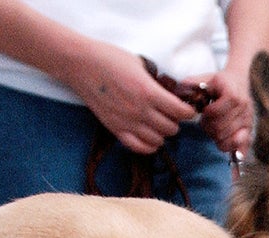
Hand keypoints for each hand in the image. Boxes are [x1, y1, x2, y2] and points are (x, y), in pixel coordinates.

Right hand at [67, 43, 196, 153]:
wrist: (81, 64)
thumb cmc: (111, 59)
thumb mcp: (141, 65)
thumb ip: (157, 83)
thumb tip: (172, 93)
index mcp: (149, 92)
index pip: (181, 112)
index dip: (188, 111)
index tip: (186, 108)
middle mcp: (140, 111)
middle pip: (172, 129)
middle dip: (175, 121)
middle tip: (171, 114)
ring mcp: (127, 123)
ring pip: (158, 141)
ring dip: (162, 133)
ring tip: (158, 123)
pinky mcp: (115, 129)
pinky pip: (139, 148)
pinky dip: (148, 145)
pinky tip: (149, 136)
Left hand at [192, 68, 252, 153]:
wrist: (238, 81)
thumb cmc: (218, 82)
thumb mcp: (205, 78)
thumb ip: (191, 83)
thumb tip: (180, 92)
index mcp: (232, 93)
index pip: (215, 113)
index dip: (206, 114)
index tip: (204, 111)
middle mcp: (243, 107)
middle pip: (219, 128)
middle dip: (208, 127)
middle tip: (206, 121)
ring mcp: (248, 120)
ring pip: (226, 139)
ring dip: (215, 136)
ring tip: (213, 127)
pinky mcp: (250, 130)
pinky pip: (240, 148)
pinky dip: (229, 148)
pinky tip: (222, 141)